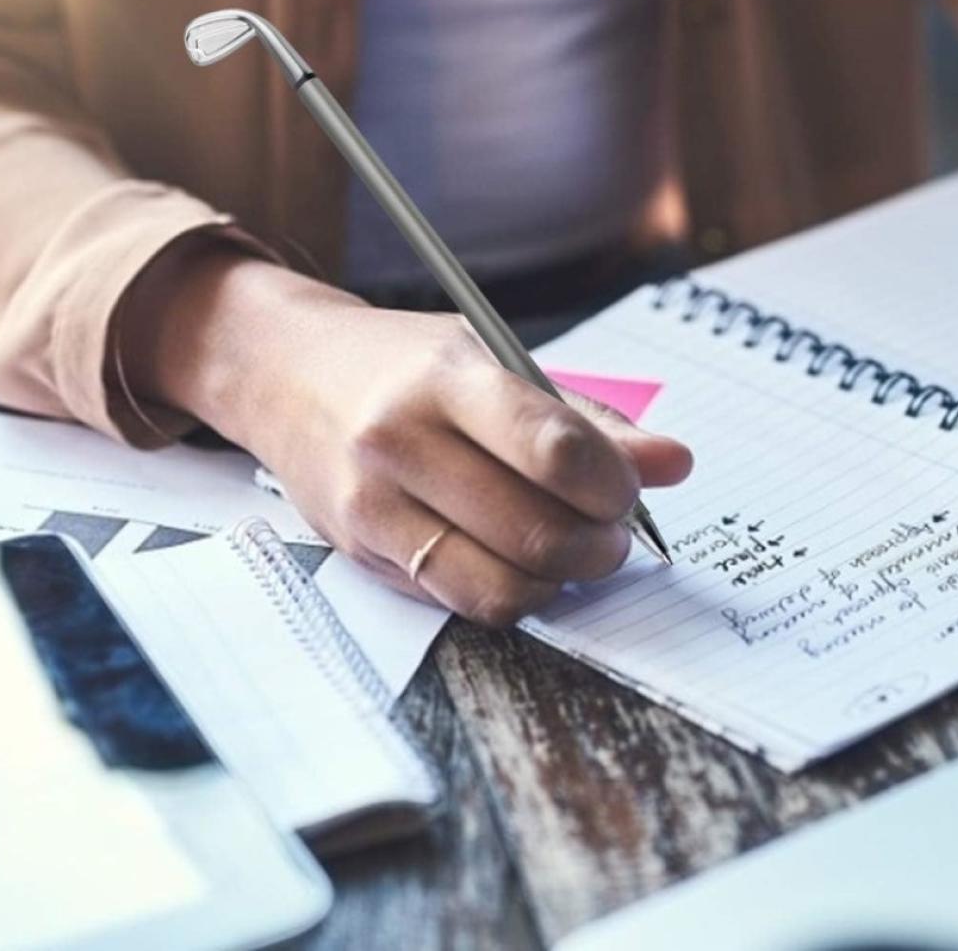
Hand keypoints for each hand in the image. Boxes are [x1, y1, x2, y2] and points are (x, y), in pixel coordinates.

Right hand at [122, 246, 692, 625]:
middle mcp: (402, 441)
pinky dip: (509, 593)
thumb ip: (584, 416)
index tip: (628, 489)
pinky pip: (458, 601)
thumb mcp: (490, 356)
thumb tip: (674, 464)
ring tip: (571, 551)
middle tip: (613, 531)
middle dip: (600, 545)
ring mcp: (375, 505)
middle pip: (534, 529)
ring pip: (500, 586)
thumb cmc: (401, 361)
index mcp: (446, 378)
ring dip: (560, 582)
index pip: (552, 448)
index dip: (613, 484)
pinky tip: (517, 559)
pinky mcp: (361, 553)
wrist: (283, 374)